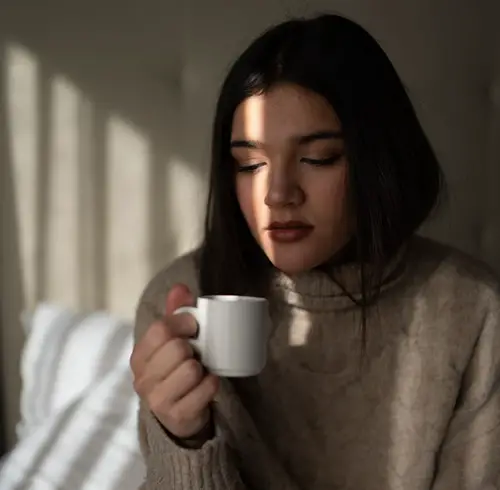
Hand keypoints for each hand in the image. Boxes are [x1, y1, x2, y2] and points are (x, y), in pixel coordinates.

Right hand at [131, 284, 218, 439]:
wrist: (181, 414)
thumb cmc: (177, 371)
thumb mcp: (174, 340)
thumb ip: (176, 312)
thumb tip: (180, 288)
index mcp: (138, 356)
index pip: (160, 329)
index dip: (184, 323)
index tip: (194, 328)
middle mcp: (142, 378)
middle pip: (177, 348)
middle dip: (193, 349)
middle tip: (195, 355)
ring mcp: (156, 400)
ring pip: (191, 369)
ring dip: (202, 368)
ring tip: (198, 373)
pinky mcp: (176, 416)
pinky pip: (205, 388)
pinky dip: (212, 384)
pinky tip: (206, 386)